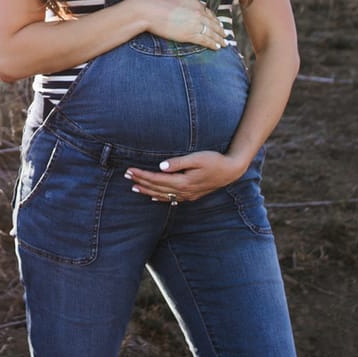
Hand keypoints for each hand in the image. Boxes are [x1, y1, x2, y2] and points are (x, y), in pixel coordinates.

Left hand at [125, 150, 242, 202]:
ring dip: (147, 191)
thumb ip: (178, 163)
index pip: (156, 179)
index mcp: (183, 181)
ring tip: (134, 187)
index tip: (130, 170)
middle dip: (140, 182)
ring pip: (162, 195)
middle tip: (126, 175)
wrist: (231, 171)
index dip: (142, 175)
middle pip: (157, 187)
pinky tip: (153, 198)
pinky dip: (160, 198)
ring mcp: (187, 195)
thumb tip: (161, 167)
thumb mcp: (197, 158)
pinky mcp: (191, 195)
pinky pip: (172, 198)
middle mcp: (184, 191)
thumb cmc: (215, 161)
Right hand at [135, 0, 224, 48]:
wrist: (148, 10)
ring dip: (220, 38)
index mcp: (194, 2)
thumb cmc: (156, 0)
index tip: (218, 22)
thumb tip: (193, 0)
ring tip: (225, 43)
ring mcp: (195, 24)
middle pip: (213, 23)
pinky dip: (213, 44)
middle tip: (225, 34)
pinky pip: (205, 40)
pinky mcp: (189, 35)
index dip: (214, 18)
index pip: (208, 12)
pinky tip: (217, 47)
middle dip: (220, 30)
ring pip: (212, 33)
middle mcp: (198, 13)